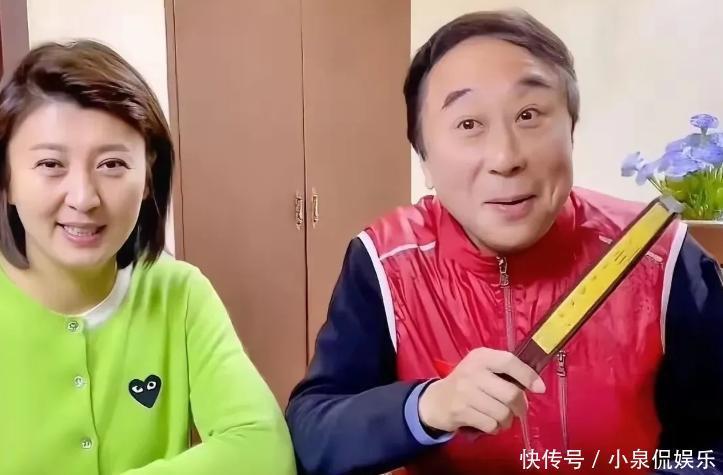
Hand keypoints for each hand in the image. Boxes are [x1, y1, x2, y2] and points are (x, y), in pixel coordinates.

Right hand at [418, 347, 545, 434]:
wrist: (435, 401)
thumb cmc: (466, 383)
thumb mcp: (481, 368)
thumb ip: (504, 371)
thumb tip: (535, 384)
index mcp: (480, 357)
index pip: (509, 361)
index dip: (527, 375)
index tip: (539, 388)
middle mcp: (472, 372)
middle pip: (511, 394)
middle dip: (521, 407)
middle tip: (519, 410)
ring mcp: (465, 392)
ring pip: (502, 413)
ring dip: (507, 421)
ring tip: (502, 418)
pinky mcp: (460, 411)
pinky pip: (490, 425)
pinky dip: (495, 428)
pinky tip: (490, 424)